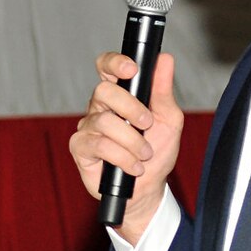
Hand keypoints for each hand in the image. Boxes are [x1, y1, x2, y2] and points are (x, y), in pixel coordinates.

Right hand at [72, 50, 183, 244]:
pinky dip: (121, 157)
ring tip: (145, 154)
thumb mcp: (169, 120)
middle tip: (148, 124)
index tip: (132, 70)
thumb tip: (165, 60)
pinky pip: (98, 145)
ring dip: (132, 141)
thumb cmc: (157, 154)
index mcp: (119, 96)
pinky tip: (133, 166)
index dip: (114, 63)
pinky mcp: (81, 149)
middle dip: (130, 107)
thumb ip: (164, 91)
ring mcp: (88, 128)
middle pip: (103, 91)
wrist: (148, 190)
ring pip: (104, 122)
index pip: (106, 67)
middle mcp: (100, 108)